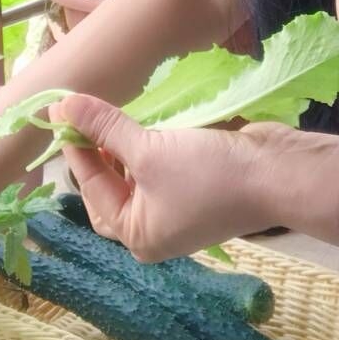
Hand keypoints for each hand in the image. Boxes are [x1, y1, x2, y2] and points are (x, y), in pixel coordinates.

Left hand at [53, 94, 298, 261]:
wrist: (274, 174)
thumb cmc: (205, 174)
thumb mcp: (148, 149)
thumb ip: (105, 127)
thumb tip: (63, 104)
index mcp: (137, 236)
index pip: (92, 189)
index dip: (77, 148)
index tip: (64, 111)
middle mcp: (154, 229)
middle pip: (110, 189)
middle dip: (96, 154)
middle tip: (85, 117)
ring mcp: (178, 210)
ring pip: (135, 177)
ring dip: (122, 148)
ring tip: (111, 117)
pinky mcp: (198, 188)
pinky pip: (160, 169)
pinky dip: (147, 148)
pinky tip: (143, 124)